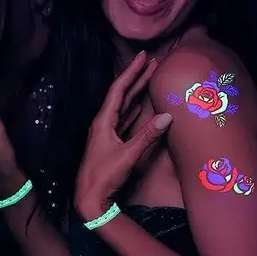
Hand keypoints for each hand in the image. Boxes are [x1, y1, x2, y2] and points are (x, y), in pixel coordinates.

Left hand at [75, 52, 172, 220]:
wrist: (89, 199)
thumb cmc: (103, 177)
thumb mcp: (128, 155)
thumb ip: (147, 136)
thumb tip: (167, 116)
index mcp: (103, 121)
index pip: (119, 89)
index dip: (132, 71)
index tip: (144, 56)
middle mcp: (104, 123)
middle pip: (123, 94)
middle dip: (138, 77)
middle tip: (153, 61)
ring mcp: (107, 133)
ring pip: (125, 106)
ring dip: (138, 92)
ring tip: (151, 78)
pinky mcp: (112, 143)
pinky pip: (126, 120)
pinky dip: (135, 109)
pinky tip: (141, 106)